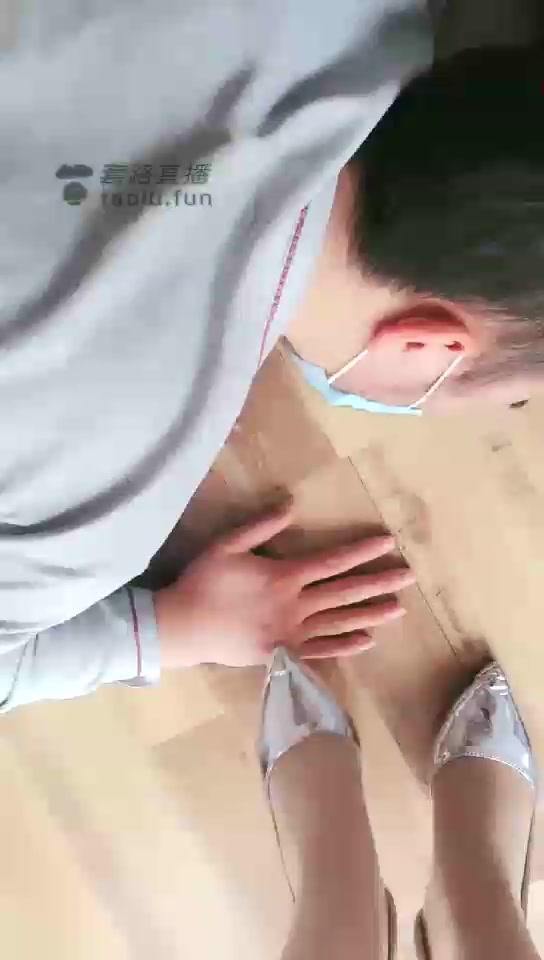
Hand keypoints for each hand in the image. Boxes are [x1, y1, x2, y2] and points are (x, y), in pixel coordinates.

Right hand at [154, 503, 413, 668]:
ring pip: (339, 622)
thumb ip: (260, 525)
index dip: (362, 552)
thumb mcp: (227, 544)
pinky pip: (321, 651)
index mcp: (284, 576)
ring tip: (399, 609)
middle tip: (409, 576)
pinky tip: (366, 641)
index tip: (387, 543)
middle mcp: (296, 605)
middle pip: (345, 593)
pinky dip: (345, 646)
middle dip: (379, 582)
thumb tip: (291, 505)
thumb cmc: (203, 582)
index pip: (333, 562)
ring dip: (371, 614)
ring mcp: (292, 633)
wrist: (184, 627)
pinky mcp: (283, 654)